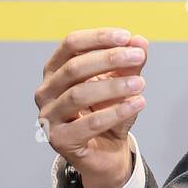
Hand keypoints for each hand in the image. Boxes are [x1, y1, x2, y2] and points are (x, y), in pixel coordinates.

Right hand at [34, 28, 148, 187]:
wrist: (107, 151)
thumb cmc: (108, 111)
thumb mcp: (122, 83)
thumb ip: (129, 64)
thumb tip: (140, 41)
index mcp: (56, 70)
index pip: (71, 44)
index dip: (98, 38)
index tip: (126, 36)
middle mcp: (46, 91)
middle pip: (74, 68)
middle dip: (109, 59)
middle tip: (138, 56)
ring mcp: (49, 116)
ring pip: (79, 95)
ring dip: (113, 86)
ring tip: (141, 83)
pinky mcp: (60, 140)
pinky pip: (89, 124)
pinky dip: (116, 112)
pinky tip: (138, 103)